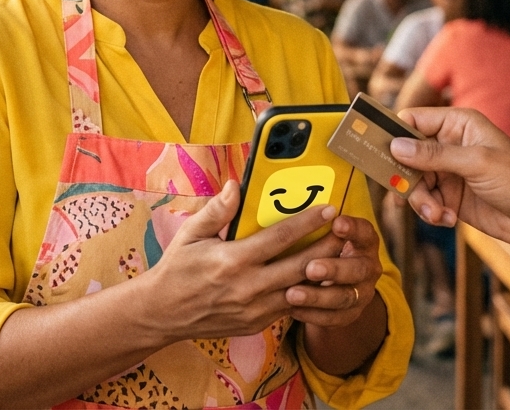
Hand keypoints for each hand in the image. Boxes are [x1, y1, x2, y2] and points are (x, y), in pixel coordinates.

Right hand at [144, 181, 343, 341]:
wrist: (163, 314)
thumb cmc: (177, 270)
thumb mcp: (191, 234)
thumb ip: (218, 210)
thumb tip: (236, 186)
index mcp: (233, 261)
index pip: (281, 238)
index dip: (308, 222)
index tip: (328, 209)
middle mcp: (249, 287)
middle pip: (301, 266)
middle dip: (328, 247)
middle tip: (346, 230)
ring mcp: (255, 309)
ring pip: (302, 290)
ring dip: (324, 272)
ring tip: (341, 254)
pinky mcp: (257, 323)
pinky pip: (290, 307)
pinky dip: (307, 293)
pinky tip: (319, 279)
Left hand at [286, 215, 382, 326]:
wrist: (336, 282)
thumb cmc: (321, 247)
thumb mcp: (324, 233)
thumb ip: (312, 224)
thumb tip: (277, 200)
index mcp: (364, 241)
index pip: (364, 232)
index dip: (353, 229)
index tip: (336, 223)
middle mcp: (369, 266)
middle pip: (357, 269)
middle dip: (334, 269)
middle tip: (310, 267)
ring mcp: (363, 292)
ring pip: (344, 297)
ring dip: (318, 296)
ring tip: (291, 293)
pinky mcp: (351, 314)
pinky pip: (334, 318)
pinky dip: (313, 315)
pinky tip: (292, 310)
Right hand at [390, 107, 509, 250]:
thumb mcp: (476, 163)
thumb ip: (434, 154)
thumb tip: (396, 146)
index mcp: (458, 124)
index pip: (412, 121)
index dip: (391, 133)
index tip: (371, 148)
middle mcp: (450, 144)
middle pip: (406, 154)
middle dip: (404, 176)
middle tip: (400, 193)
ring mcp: (449, 172)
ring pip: (413, 182)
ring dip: (420, 200)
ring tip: (437, 213)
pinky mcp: (450, 196)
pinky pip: (425, 201)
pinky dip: (431, 212)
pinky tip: (449, 219)